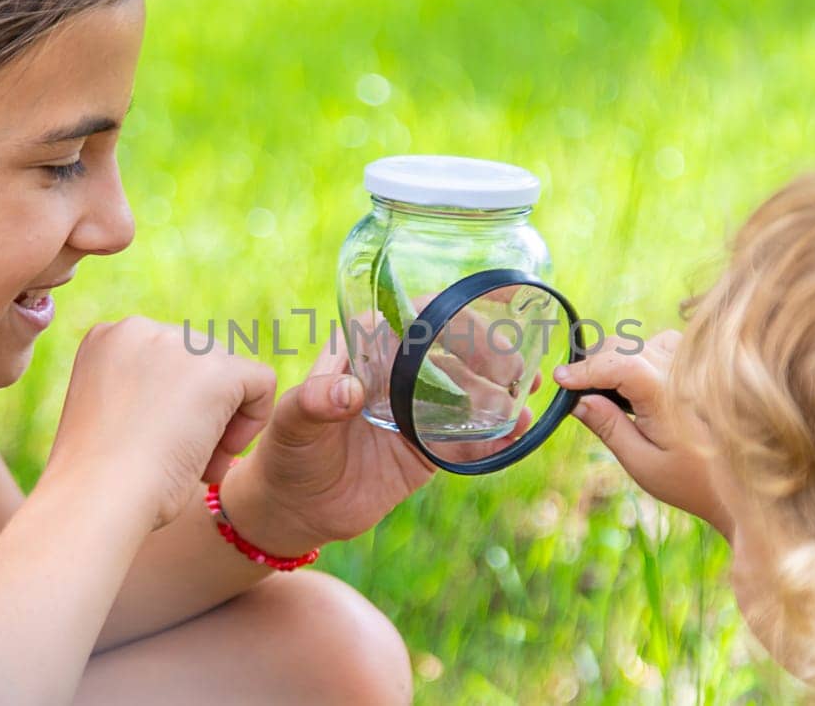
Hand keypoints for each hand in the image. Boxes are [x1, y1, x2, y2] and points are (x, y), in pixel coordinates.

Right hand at [47, 317, 276, 530]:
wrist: (95, 498)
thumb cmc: (100, 478)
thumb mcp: (115, 417)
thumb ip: (148, 393)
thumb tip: (200, 398)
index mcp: (109, 338)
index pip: (170, 362)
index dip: (171, 408)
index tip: (152, 444)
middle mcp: (141, 328)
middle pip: (203, 365)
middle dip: (200, 415)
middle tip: (178, 461)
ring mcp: (179, 344)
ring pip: (231, 377)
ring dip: (221, 425)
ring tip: (194, 465)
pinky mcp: (217, 369)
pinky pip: (261, 383)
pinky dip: (252, 423)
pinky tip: (219, 456)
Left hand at [217, 330, 536, 555]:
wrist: (296, 509)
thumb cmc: (287, 454)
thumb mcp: (291, 424)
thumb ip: (313, 402)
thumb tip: (347, 391)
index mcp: (366, 354)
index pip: (412, 318)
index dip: (450, 307)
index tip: (487, 305)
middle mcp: (398, 376)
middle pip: (454, 351)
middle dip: (490, 352)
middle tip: (515, 366)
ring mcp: (418, 412)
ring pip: (470, 393)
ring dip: (502, 393)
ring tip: (527, 398)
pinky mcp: (429, 449)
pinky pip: (468, 441)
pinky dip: (495, 438)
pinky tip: (518, 434)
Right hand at [553, 329, 730, 534]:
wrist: (742, 488)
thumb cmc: (692, 482)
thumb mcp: (642, 463)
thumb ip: (608, 427)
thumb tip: (577, 400)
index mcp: (668, 396)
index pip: (617, 363)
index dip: (585, 369)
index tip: (560, 381)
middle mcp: (684, 372)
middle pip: (625, 346)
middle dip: (594, 363)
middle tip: (575, 388)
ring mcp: (694, 367)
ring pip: (642, 342)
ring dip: (617, 358)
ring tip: (603, 387)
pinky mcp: (700, 368)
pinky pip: (663, 345)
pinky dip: (640, 355)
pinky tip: (636, 384)